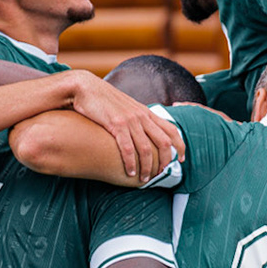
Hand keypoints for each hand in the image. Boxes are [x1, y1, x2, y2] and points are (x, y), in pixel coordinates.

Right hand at [66, 72, 186, 181]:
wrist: (85, 87)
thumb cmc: (103, 100)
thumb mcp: (125, 108)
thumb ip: (136, 118)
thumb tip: (142, 132)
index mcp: (146, 112)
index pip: (171, 129)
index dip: (180, 145)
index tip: (180, 159)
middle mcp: (141, 116)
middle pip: (164, 142)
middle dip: (165, 161)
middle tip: (161, 174)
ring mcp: (130, 120)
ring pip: (146, 149)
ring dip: (147, 167)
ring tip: (144, 179)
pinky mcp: (116, 124)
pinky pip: (128, 149)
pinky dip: (131, 163)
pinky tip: (129, 172)